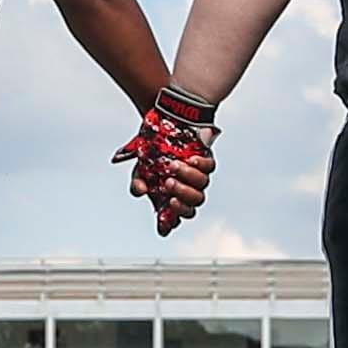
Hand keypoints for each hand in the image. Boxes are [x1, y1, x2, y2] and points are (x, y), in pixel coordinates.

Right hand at [113, 88, 217, 237]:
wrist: (164, 122)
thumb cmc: (151, 150)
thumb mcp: (140, 167)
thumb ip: (138, 181)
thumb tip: (140, 191)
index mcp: (169, 197)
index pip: (172, 219)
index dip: (169, 225)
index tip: (164, 225)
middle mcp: (186, 190)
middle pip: (192, 208)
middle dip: (182, 198)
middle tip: (168, 184)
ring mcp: (198, 177)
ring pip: (201, 188)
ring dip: (187, 179)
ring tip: (174, 166)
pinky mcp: (207, 160)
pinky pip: (210, 168)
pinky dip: (201, 165)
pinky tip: (190, 159)